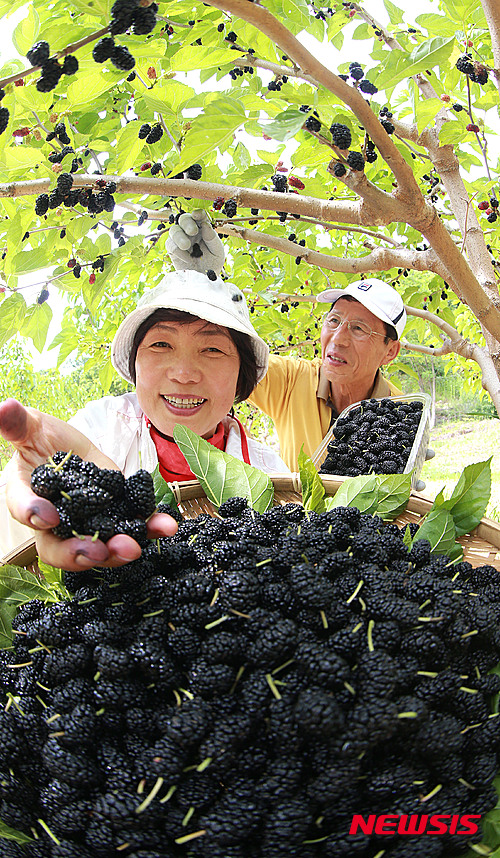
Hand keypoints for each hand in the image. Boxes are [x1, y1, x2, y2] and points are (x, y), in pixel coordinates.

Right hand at [0, 399, 177, 570]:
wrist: (73, 448)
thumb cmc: (44, 440)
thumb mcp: (32, 427)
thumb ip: (18, 424)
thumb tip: (4, 407)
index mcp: (27, 497)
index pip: (24, 509)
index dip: (32, 513)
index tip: (46, 515)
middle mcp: (55, 522)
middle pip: (60, 548)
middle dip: (79, 552)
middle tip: (97, 550)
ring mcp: (87, 524)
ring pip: (98, 548)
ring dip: (117, 551)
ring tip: (135, 546)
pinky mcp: (116, 517)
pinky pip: (132, 529)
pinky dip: (149, 529)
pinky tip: (165, 525)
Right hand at [165, 209, 224, 274]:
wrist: (204, 280)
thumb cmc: (212, 263)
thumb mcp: (217, 251)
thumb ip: (212, 238)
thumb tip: (205, 224)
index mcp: (203, 228)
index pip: (199, 216)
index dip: (198, 214)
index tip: (197, 215)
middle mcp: (190, 231)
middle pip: (183, 219)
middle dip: (187, 223)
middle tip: (193, 232)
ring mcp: (180, 239)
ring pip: (174, 230)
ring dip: (179, 236)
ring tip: (187, 246)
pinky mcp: (173, 250)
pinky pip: (170, 245)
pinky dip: (178, 251)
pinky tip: (188, 259)